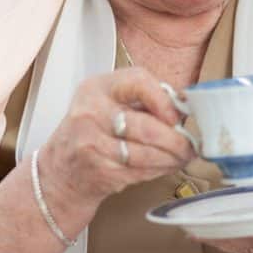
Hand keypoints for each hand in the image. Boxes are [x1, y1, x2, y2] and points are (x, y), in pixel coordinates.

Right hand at [38, 66, 195, 208]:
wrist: (61, 170)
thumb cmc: (94, 132)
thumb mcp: (109, 103)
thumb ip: (144, 100)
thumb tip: (185, 108)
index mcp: (97, 88)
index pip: (138, 81)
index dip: (164, 100)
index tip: (178, 116)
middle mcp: (90, 112)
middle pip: (147, 126)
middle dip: (177, 140)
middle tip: (191, 145)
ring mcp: (91, 143)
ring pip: (146, 153)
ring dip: (172, 158)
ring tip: (183, 157)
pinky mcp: (98, 170)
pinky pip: (139, 171)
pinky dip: (159, 170)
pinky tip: (165, 166)